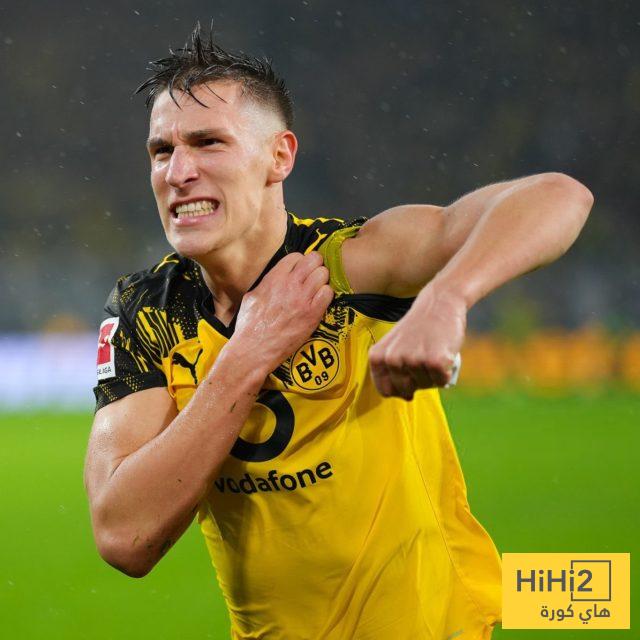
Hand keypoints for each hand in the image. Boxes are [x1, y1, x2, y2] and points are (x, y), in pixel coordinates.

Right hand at [232, 252, 332, 375]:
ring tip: (316, 291)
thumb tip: (274, 279)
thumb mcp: (252, 296)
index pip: (297, 256)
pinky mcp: (312, 313)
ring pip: (324, 274)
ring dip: (322, 281)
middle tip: (313, 278)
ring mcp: (302, 298)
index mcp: (274, 278)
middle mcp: (289, 284)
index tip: (300, 272)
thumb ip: (267, 283)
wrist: (253, 350)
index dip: (301, 263)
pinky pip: (328, 293)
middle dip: (316, 267)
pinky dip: (326, 296)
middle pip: (315, 259)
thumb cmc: (249, 326)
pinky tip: (319, 303)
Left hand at [368, 284, 466, 398]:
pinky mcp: (434, 362)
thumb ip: (394, 371)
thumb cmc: (418, 327)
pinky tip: (444, 353)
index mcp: (378, 357)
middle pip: (407, 390)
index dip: (400, 388)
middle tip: (424, 357)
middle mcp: (392, 360)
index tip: (409, 374)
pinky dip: (447, 372)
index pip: (385, 391)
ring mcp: (413, 361)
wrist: (440, 302)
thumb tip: (406, 397)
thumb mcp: (395, 346)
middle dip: (419, 380)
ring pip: (426, 385)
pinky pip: (442, 381)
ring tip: (433, 350)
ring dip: (434, 374)